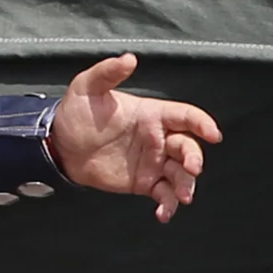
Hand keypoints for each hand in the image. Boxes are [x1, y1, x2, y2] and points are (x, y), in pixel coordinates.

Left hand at [47, 55, 221, 222]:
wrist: (58, 146)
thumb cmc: (76, 114)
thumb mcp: (87, 89)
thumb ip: (107, 73)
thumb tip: (129, 58)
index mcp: (152, 114)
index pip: (186, 116)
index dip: (202, 123)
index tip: (213, 134)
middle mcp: (159, 138)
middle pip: (188, 147)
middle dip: (194, 158)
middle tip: (191, 169)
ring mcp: (154, 161)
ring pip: (181, 173)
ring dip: (186, 185)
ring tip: (182, 197)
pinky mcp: (144, 182)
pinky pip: (164, 194)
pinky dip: (168, 205)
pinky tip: (163, 214)